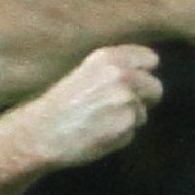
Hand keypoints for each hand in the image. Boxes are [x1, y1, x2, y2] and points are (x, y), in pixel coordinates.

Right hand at [0, 44, 164, 173]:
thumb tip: (143, 75)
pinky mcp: (127, 126)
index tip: (132, 83)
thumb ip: (114, 70)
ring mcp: (127, 101)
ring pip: (143, 113)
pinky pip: (133, 132)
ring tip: (99, 122)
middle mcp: (122, 75)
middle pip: (155, 87)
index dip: (143, 73)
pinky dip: (119, 136)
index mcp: (109, 58)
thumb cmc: (56, 105)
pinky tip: (96, 134)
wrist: (39, 133)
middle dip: (142, 99)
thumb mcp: (83, 73)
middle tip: (117, 109)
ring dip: (127, 120)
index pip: (150, 59)